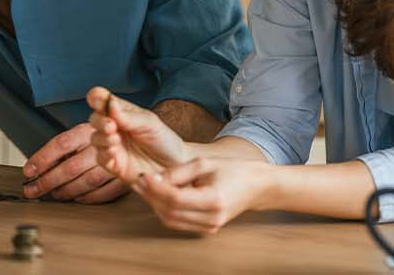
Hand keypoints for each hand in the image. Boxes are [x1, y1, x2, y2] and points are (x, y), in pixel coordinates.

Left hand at [19, 123, 127, 202]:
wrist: (137, 133)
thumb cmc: (103, 136)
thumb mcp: (83, 133)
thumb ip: (63, 148)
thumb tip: (36, 166)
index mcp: (87, 130)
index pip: (60, 144)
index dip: (42, 158)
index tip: (28, 171)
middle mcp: (101, 145)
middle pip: (70, 166)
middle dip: (48, 181)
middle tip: (33, 190)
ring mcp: (116, 162)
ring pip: (87, 181)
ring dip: (67, 191)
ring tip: (54, 195)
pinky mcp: (126, 177)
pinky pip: (106, 192)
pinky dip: (90, 197)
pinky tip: (78, 199)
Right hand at [87, 86, 195, 183]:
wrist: (177, 165)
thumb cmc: (164, 140)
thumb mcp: (149, 123)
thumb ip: (128, 116)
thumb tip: (110, 103)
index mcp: (120, 112)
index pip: (101, 100)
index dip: (96, 97)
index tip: (98, 99)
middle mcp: (113, 128)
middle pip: (94, 119)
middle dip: (99, 121)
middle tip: (111, 125)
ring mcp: (112, 146)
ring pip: (95, 139)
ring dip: (102, 138)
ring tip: (116, 140)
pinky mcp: (113, 164)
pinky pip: (101, 158)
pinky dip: (104, 154)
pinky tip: (114, 152)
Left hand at [132, 157, 271, 234]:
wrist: (255, 186)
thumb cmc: (232, 170)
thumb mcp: (204, 163)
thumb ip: (177, 172)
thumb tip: (153, 179)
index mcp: (214, 200)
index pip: (175, 199)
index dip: (156, 188)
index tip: (143, 176)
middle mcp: (212, 218)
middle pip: (170, 212)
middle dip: (151, 196)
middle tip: (138, 181)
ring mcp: (210, 226)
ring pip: (170, 220)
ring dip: (154, 204)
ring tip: (144, 187)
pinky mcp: (206, 228)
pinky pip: (178, 222)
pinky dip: (164, 210)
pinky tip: (157, 195)